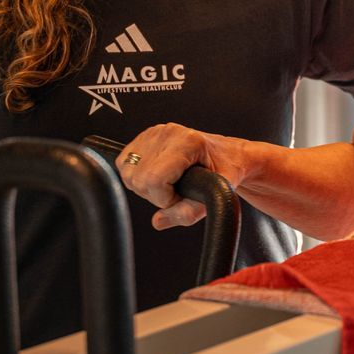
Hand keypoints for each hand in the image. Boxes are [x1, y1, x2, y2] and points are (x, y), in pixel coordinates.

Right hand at [114, 124, 236, 229]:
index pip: (153, 179)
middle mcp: (167, 133)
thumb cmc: (226, 170)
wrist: (229, 155)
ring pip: (127, 172)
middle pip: (137, 178)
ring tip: (169, 183)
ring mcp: (154, 132)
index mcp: (187, 142)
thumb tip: (159, 221)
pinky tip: (159, 176)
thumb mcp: (216, 196)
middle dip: (155, 195)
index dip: (164, 199)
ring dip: (145, 186)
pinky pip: (124, 163)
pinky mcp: (145, 136)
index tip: (182, 197)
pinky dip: (137, 176)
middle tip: (177, 191)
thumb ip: (189, 212)